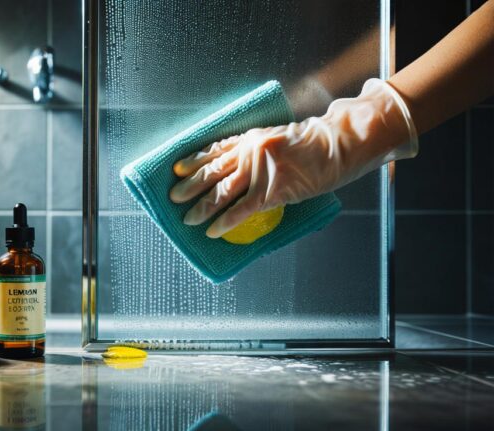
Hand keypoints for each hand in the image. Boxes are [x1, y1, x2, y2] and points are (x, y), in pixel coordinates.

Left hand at [169, 79, 417, 238]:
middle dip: (190, 186)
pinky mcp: (271, 191)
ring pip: (221, 192)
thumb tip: (238, 169)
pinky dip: (224, 222)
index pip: (215, 149)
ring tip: (187, 218)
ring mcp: (258, 172)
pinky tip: (212, 231)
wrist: (336, 145)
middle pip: (211, 171)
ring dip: (201, 208)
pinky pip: (241, 210)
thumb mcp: (277, 138)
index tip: (177, 169)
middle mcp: (248, 153)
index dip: (194, 161)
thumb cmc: (312, 143)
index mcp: (250, 138)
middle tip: (174, 196)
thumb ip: (255, 151)